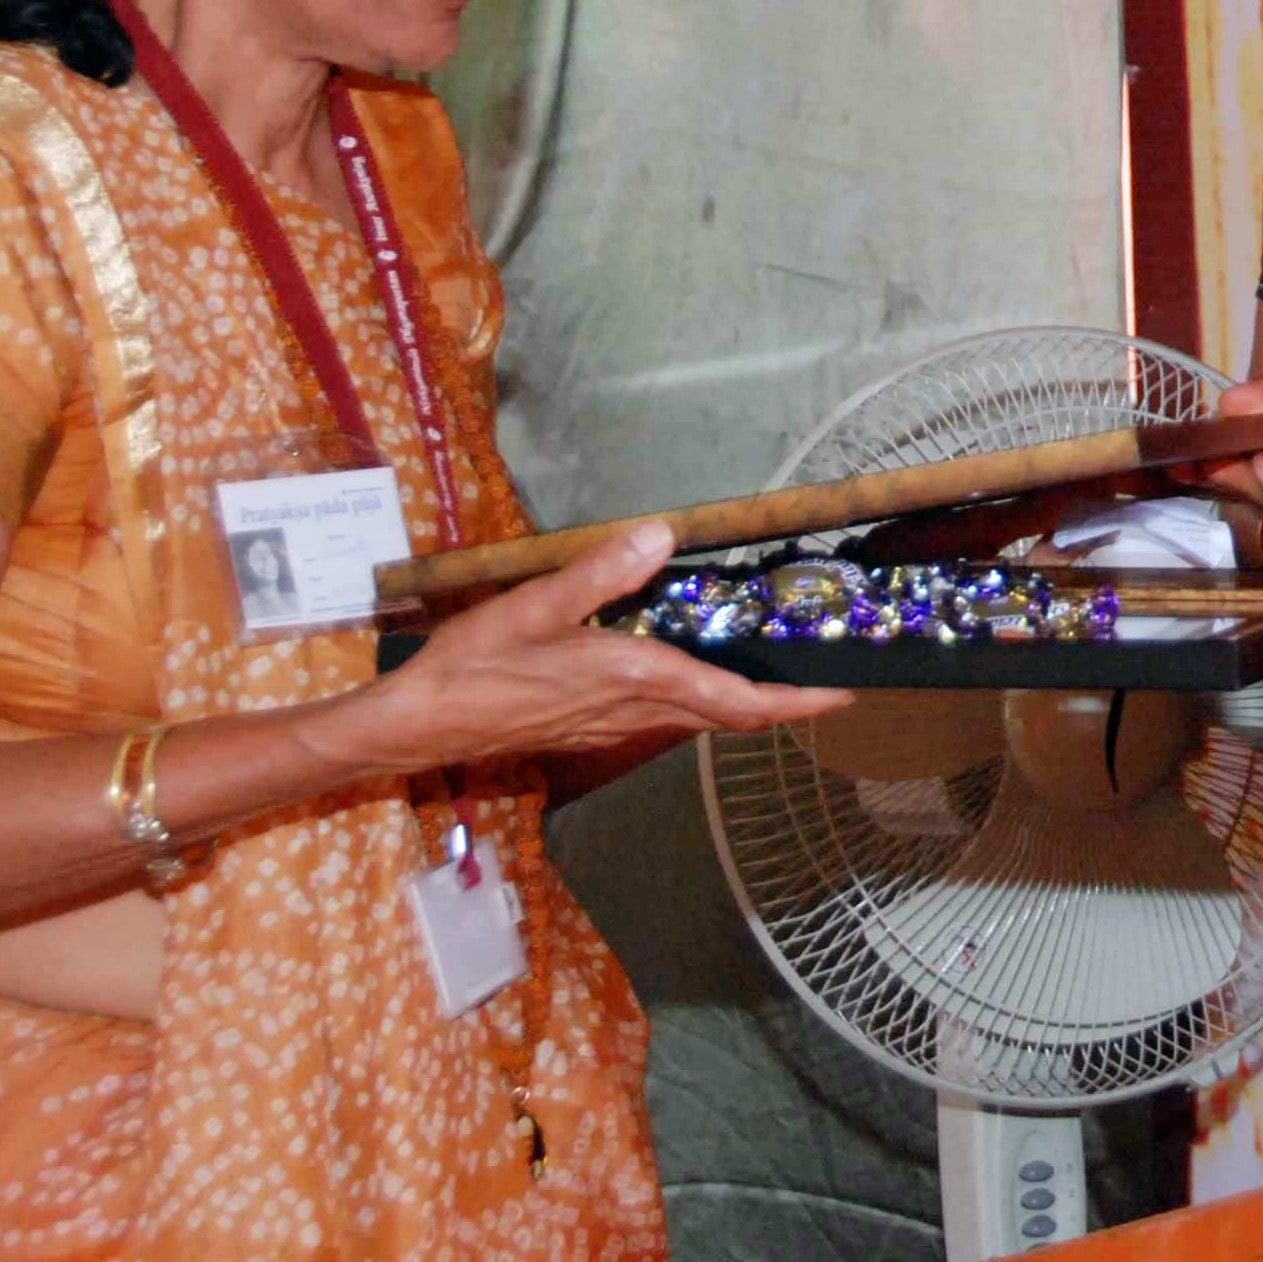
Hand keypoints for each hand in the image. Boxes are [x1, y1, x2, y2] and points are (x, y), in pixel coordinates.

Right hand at [328, 523, 848, 775]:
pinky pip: (666, 717)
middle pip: (728, 715)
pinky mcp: (593, 727)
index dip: (794, 703)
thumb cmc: (474, 666)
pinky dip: (700, 698)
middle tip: (825, 675)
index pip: (736, 701)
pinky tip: (695, 670)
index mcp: (636, 679)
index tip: (842, 697)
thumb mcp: (534, 606)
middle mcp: (637, 711)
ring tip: (776, 666)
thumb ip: (600, 572)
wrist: (420, 725)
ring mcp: (614, 726)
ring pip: (698, 718)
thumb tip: (660, 534)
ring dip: (742, 700)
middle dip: (781, 701)